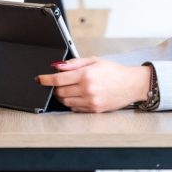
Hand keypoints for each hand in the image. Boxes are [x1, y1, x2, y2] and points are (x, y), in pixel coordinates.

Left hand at [35, 57, 152, 112]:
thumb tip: (57, 66)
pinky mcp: (94, 110)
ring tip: (67, 89)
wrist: (131, 84)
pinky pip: (74, 108)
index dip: (46, 79)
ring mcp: (91, 101)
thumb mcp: (94, 61)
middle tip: (56, 83)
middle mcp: (87, 89)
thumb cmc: (113, 71)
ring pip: (65, 101)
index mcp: (86, 75)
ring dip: (62, 96)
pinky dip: (71, 102)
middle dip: (54, 88)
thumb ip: (74, 63)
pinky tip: (76, 96)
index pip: (58, 79)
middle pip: (59, 92)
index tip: (40, 79)